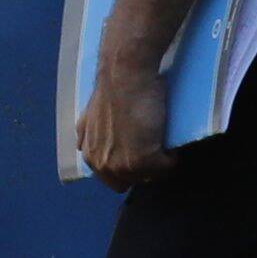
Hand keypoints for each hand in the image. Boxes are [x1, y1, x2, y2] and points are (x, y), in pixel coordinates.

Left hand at [81, 41, 176, 189]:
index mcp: (89, 155)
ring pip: (147, 177)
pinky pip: (165, 168)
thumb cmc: (112, 89)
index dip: (125, 167)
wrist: (125, 74)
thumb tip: (85, 146)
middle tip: (151, 148)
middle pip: (127, 182)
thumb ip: (87, 135)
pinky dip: (171, 159)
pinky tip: (170, 142)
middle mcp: (102, 165)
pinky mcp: (143, 161)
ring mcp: (122, 165)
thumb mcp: (89, 116)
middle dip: (140, 169)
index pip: (110, 179)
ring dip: (156, 163)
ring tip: (161, 143)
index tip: (137, 153)